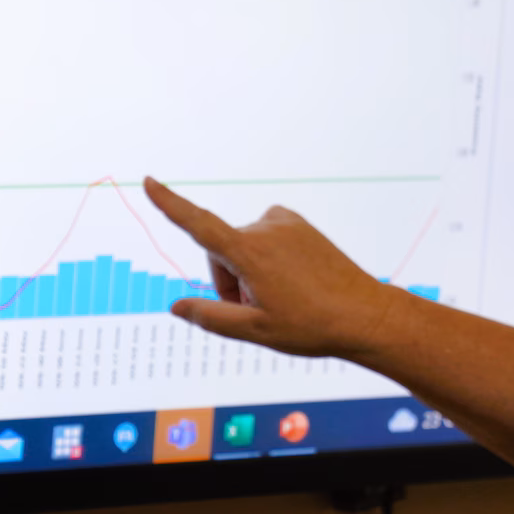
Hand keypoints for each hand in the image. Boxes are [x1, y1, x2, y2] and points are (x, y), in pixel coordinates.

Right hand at [143, 178, 400, 358]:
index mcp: (250, 253)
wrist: (364, 316)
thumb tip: (175, 307)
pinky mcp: (298, 225)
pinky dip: (267, 260)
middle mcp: (265, 229)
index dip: (170, 204)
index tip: (149, 181)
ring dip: (249, 273)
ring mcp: (285, 224)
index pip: (198, 225)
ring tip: (281, 299)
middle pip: (221, 254)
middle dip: (229, 282)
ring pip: (243, 249)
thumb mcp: (255, 331)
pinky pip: (264, 240)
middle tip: (259, 311)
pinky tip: (290, 282)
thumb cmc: (310, 327)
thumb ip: (210, 317)